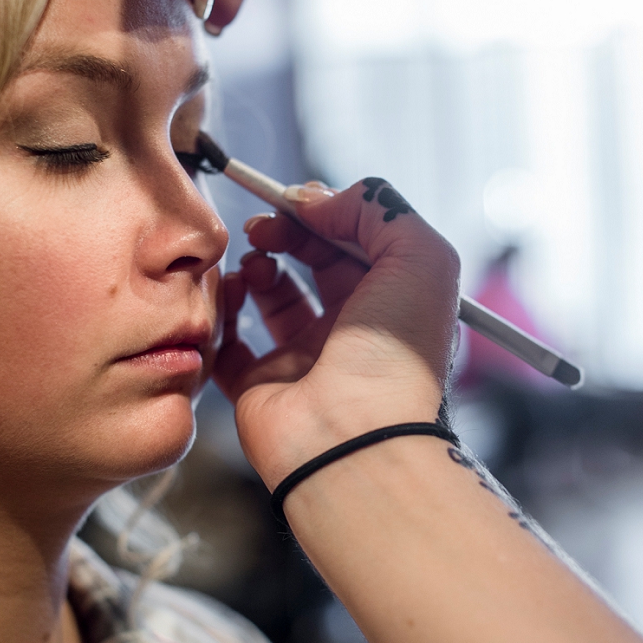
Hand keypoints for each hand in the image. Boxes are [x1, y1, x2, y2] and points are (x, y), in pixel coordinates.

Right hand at [212, 180, 459, 488]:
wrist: (355, 441)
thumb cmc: (396, 357)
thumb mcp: (419, 257)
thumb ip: (377, 208)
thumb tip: (316, 200)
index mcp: (393, 303)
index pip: (355, 242)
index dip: (325, 213)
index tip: (298, 201)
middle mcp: (352, 331)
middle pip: (313, 260)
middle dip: (287, 232)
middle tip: (265, 224)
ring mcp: (305, 360)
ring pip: (272, 295)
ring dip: (258, 265)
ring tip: (255, 261)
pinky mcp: (260, 388)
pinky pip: (230, 341)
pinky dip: (223, 309)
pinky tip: (230, 291)